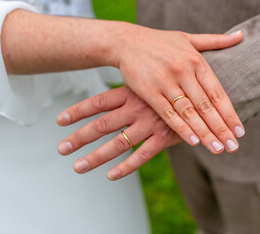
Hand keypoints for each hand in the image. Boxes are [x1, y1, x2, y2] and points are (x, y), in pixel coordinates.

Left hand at [56, 86, 180, 179]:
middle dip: (79, 138)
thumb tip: (105, 103)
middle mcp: (136, 107)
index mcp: (130, 92)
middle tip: (62, 149)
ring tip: (78, 166)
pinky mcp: (164, 137)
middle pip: (102, 125)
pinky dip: (125, 167)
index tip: (59, 121)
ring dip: (96, 157)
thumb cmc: (168, 89)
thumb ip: (128, 93)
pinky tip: (111, 176)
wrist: (199, 92)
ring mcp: (150, 123)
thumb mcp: (147, 83)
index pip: (97, 102)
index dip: (77, 112)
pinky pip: (141, 155)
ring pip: (118, 143)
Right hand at [115, 24, 244, 152]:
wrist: (126, 41)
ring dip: (204, 133)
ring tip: (218, 149)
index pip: (218, 92)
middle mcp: (184, 71)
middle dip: (221, 128)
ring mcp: (166, 81)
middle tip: (234, 146)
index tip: (240, 131)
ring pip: (189, 112)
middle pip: (206, 106)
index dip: (230, 113)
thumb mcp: (189, 38)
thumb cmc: (160, 42)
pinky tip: (193, 141)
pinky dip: (180, 128)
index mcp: (196, 61)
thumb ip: (215, 41)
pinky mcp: (149, 91)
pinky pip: (168, 113)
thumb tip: (241, 36)